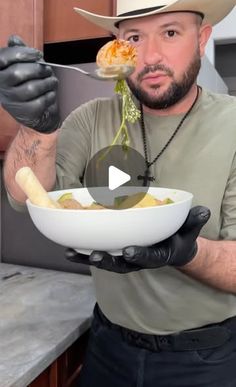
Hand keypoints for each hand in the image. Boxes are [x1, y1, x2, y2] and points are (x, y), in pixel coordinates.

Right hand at [0, 35, 59, 132]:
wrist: (36, 113)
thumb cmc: (29, 84)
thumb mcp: (24, 66)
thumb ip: (20, 52)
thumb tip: (14, 39)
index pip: (2, 58)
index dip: (21, 53)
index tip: (38, 54)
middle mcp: (1, 87)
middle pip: (17, 73)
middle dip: (37, 69)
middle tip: (48, 70)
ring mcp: (12, 102)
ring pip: (31, 88)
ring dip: (47, 82)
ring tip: (52, 81)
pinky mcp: (24, 113)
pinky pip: (40, 101)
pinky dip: (50, 95)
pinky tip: (51, 93)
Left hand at [65, 205, 210, 272]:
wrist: (172, 249)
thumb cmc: (180, 238)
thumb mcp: (190, 230)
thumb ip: (194, 222)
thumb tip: (203, 210)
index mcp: (157, 256)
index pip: (148, 258)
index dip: (139, 256)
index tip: (129, 251)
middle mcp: (138, 260)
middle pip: (121, 264)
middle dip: (106, 260)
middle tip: (93, 255)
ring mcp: (125, 258)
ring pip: (106, 260)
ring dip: (87, 257)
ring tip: (70, 252)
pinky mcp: (116, 253)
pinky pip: (99, 252)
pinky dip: (83, 251)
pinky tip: (68, 247)